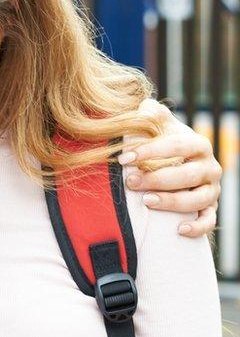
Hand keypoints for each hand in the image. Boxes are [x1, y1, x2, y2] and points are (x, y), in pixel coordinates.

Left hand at [120, 99, 221, 236]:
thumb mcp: (158, 126)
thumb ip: (151, 114)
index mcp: (197, 144)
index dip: (150, 151)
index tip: (124, 157)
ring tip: (146, 201)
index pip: (177, 146)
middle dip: (157, 178)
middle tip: (130, 181)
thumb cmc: (162, 144)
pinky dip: (197, 227)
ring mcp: (211, 189)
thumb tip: (144, 107)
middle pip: (188, 175)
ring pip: (198, 199)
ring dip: (173, 201)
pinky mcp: (210, 209)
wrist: (177, 163)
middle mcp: (209, 167)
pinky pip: (209, 221)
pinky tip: (178, 229)